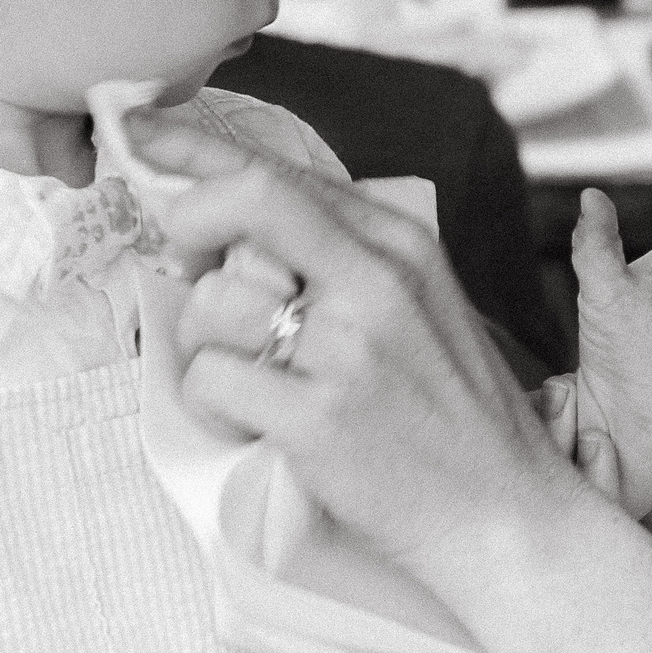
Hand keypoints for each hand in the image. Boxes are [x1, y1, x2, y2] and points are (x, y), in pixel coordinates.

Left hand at [136, 110, 604, 589]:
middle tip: (183, 264)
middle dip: (185, 223)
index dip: (196, 149)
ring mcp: (348, 349)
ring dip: (208, 346)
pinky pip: (211, 382)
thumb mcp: (427, 310)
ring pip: (212, 306)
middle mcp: (378, 282)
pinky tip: (262, 424)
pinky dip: (217, 406)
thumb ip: (351, 260)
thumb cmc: (458, 423)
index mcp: (404, 247)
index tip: (143, 133)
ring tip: (257, 382)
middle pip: (245, 201)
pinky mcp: (317, 417)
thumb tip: (241, 231)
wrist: (507, 519)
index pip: (283, 171)